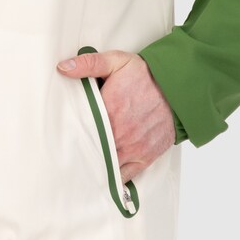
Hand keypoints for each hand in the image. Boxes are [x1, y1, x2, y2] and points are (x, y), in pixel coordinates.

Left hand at [57, 50, 175, 181]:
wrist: (177, 88)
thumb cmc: (145, 76)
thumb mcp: (116, 62)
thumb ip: (89, 64)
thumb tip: (63, 68)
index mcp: (109, 111)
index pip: (81, 129)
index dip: (70, 133)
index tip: (61, 135)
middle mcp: (120, 134)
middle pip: (91, 151)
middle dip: (79, 152)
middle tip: (67, 153)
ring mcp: (132, 148)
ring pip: (106, 166)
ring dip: (95, 165)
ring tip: (81, 165)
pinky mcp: (144, 157)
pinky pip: (124, 176)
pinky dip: (113, 177)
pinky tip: (102, 175)